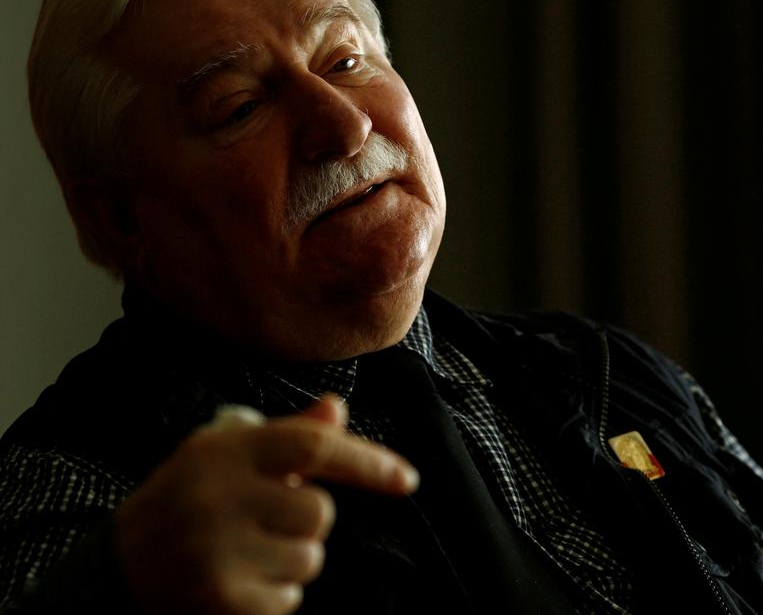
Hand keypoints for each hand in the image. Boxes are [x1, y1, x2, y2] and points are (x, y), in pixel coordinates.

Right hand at [113, 396, 417, 613]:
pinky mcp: (218, 600)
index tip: (406, 478)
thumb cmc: (186, 499)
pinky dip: (274, 598)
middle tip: (263, 523)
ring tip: (243, 553)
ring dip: (290, 562)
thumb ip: (287, 434)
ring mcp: (216, 551)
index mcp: (224, 451)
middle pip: (318, 513)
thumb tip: (337, 409)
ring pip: (308, 559)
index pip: (312, 446)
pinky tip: (234, 583)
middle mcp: (218, 496)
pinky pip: (288, 602)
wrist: (115, 569)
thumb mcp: (226, 453)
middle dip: (305, 523)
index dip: (366, 460)